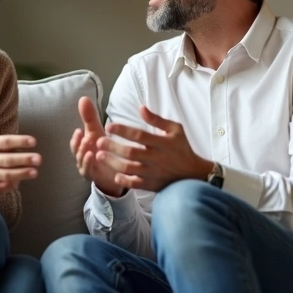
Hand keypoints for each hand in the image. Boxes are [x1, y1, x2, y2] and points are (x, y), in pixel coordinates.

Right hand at [0, 103, 40, 193]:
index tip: (33, 141)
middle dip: (24, 159)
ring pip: (3, 175)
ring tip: (34, 172)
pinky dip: (5, 188)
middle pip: (6, 160)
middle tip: (39, 159)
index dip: (19, 142)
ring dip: (20, 174)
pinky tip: (17, 185)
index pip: (3, 142)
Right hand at [70, 96, 124, 195]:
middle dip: (78, 145)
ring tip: (88, 144)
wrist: (114, 171)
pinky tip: (93, 157)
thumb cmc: (103, 149)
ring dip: (83, 153)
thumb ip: (89, 117)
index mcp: (82, 148)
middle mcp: (82, 159)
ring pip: (82, 162)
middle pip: (77, 152)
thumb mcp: (97, 131)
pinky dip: (89, 164)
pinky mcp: (95, 177)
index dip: (76, 138)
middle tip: (82, 135)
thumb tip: (83, 98)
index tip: (79, 130)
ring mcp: (87, 169)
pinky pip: (89, 171)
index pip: (75, 143)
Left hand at [96, 105, 210, 191]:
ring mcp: (154, 173)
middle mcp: (157, 158)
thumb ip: (157, 119)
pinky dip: (124, 180)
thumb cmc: (182, 148)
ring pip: (130, 169)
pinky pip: (135, 184)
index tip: (109, 126)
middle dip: (113, 147)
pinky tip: (114, 175)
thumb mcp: (175, 129)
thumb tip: (140, 107)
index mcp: (162, 143)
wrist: (193, 174)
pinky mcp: (152, 185)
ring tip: (99, 156)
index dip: (123, 130)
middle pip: (131, 153)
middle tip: (99, 141)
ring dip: (113, 163)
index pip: (139, 135)